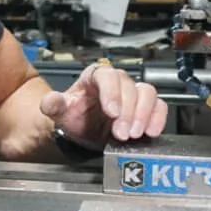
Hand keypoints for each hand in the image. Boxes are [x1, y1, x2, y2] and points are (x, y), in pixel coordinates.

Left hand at [40, 63, 167, 148]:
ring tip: (135, 134)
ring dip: (143, 115)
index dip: (112, 93)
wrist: (84, 131)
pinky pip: (159, 106)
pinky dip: (158, 118)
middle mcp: (117, 82)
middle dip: (127, 112)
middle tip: (121, 133)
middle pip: (129, 87)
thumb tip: (51, 101)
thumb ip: (55, 104)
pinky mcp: (145, 108)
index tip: (112, 112)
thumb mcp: (61, 111)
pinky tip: (151, 131)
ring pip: (147, 93)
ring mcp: (133, 94)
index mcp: (95, 76)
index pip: (107, 76)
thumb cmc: (75, 116)